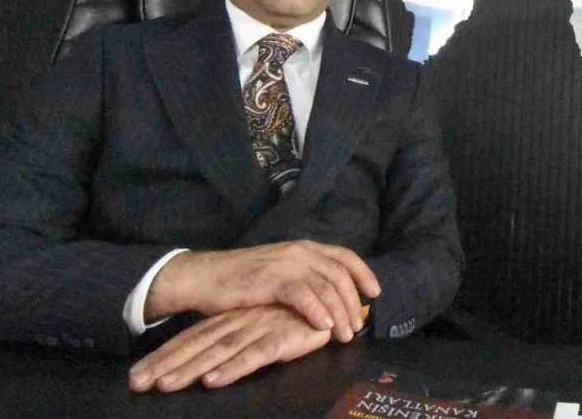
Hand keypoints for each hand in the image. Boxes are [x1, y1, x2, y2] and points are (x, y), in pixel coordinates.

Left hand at [128, 305, 331, 392]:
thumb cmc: (296, 317)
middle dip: (164, 365)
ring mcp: (259, 329)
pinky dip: (233, 368)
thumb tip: (204, 362)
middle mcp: (239, 324)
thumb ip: (235, 340)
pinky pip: (254, 355)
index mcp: (230, 321)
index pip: (190, 339)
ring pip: (218, 351)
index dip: (162, 357)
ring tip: (165, 386)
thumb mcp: (259, 326)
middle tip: (136, 384)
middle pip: (195, 346)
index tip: (134, 378)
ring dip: (190, 369)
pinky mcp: (281, 338)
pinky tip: (214, 380)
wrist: (333, 301)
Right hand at [146, 241, 378, 343]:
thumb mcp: (280, 271)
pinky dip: (318, 311)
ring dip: (340, 312)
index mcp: (305, 247)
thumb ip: (305, 277)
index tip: (375, 292)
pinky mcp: (273, 279)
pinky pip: (304, 295)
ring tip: (345, 334)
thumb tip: (332, 296)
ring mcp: (287, 263)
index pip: (345, 256)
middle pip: (340, 275)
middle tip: (358, 325)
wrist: (206, 277)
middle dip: (353, 301)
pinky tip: (324, 326)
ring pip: (326, 287)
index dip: (363, 273)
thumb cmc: (243, 279)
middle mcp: (300, 251)